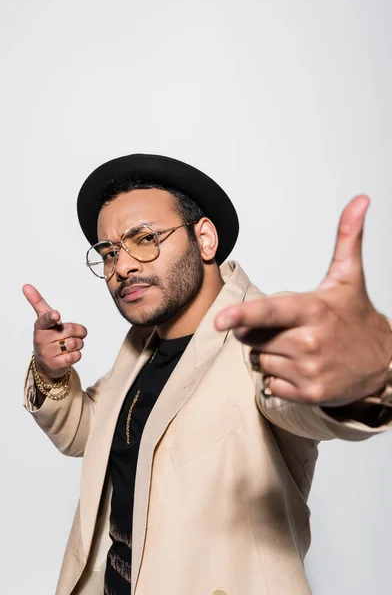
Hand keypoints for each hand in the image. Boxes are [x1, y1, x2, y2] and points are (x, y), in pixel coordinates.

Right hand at [23, 284, 87, 382]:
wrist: (46, 364)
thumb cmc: (48, 337)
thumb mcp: (44, 320)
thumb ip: (38, 303)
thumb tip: (26, 286)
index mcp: (41, 326)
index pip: (46, 320)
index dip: (52, 317)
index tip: (56, 315)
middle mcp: (42, 339)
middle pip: (71, 330)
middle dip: (78, 332)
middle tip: (72, 335)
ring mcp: (48, 353)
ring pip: (75, 343)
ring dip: (78, 344)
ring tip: (69, 345)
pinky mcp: (55, 364)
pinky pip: (75, 356)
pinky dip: (77, 354)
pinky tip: (69, 355)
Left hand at [215, 195, 391, 406]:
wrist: (385, 362)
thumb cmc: (357, 318)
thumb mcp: (349, 277)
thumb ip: (347, 237)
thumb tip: (359, 200)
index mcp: (313, 310)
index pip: (270, 312)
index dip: (242, 314)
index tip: (219, 320)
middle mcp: (310, 341)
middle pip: (253, 337)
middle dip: (257, 331)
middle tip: (285, 327)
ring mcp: (310, 370)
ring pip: (260, 360)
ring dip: (269, 354)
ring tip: (297, 348)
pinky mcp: (310, 393)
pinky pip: (270, 383)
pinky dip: (278, 376)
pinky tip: (299, 367)